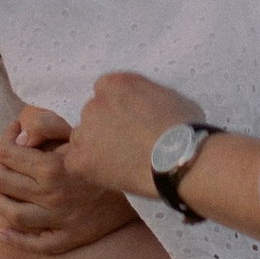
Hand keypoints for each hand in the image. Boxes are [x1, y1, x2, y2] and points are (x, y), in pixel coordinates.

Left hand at [0, 106, 132, 257]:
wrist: (143, 181)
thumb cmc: (109, 153)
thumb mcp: (80, 131)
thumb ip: (47, 127)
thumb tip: (19, 138)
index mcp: (53, 167)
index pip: (9, 155)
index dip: (3, 142)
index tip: (8, 137)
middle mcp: (52, 196)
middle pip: (6, 183)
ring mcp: (60, 220)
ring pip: (14, 215)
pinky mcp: (70, 238)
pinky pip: (37, 245)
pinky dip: (16, 240)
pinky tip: (1, 231)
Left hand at [64, 70, 199, 200]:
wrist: (180, 158)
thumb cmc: (185, 129)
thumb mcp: (168, 96)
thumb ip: (146, 96)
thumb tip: (146, 107)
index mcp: (114, 83)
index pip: (105, 94)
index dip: (117, 111)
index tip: (130, 125)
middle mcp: (94, 102)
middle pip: (92, 116)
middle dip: (105, 129)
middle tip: (127, 146)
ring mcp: (84, 131)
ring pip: (82, 139)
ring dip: (95, 149)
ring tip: (122, 165)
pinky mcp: (78, 158)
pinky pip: (74, 163)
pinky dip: (88, 170)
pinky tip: (110, 175)